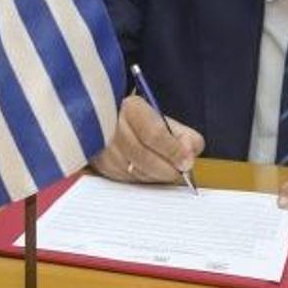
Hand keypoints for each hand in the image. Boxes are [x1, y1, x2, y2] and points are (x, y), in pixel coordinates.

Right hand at [88, 94, 203, 183]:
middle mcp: (112, 125)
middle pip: (144, 156)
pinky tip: (148, 170)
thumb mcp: (167, 120)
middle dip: (167, 168)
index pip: (154, 134)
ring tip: (163, 168)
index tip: (186, 162)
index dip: (173, 151)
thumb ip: (185, 137)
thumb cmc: (143, 122)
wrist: (111, 122)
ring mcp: (102, 146)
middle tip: (179, 171)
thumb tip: (187, 158)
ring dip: (155, 175)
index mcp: (131, 108)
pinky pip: (127, 179)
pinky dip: (143, 178)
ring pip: (136, 171)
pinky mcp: (100, 164)